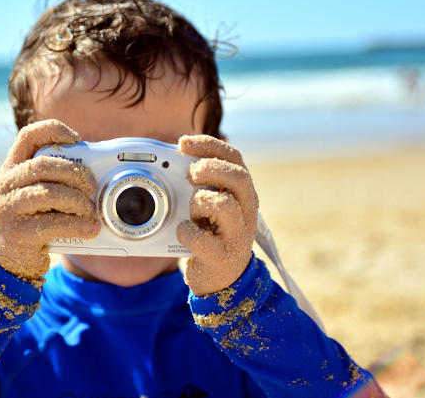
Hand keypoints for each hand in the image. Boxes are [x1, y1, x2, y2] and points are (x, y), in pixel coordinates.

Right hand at [0, 120, 99, 280]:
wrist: (8, 261)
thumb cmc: (31, 220)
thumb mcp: (37, 194)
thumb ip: (56, 180)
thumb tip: (97, 172)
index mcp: (12, 169)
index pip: (28, 136)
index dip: (53, 131)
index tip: (77, 139)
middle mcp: (4, 185)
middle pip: (42, 165)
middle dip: (74, 173)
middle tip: (91, 187)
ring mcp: (6, 209)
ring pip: (48, 193)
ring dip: (77, 200)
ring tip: (90, 211)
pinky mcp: (16, 234)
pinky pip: (51, 224)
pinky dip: (77, 225)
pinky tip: (89, 229)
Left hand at [177, 135, 258, 295]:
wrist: (222, 281)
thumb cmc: (212, 235)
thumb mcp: (211, 205)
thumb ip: (202, 183)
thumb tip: (177, 154)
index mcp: (242, 193)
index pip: (234, 158)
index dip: (209, 145)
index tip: (182, 143)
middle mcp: (246, 211)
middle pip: (238, 177)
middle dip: (211, 168)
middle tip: (191, 174)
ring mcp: (237, 235)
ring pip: (224, 205)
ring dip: (199, 202)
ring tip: (192, 212)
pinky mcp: (222, 257)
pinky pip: (202, 239)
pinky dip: (186, 233)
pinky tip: (184, 233)